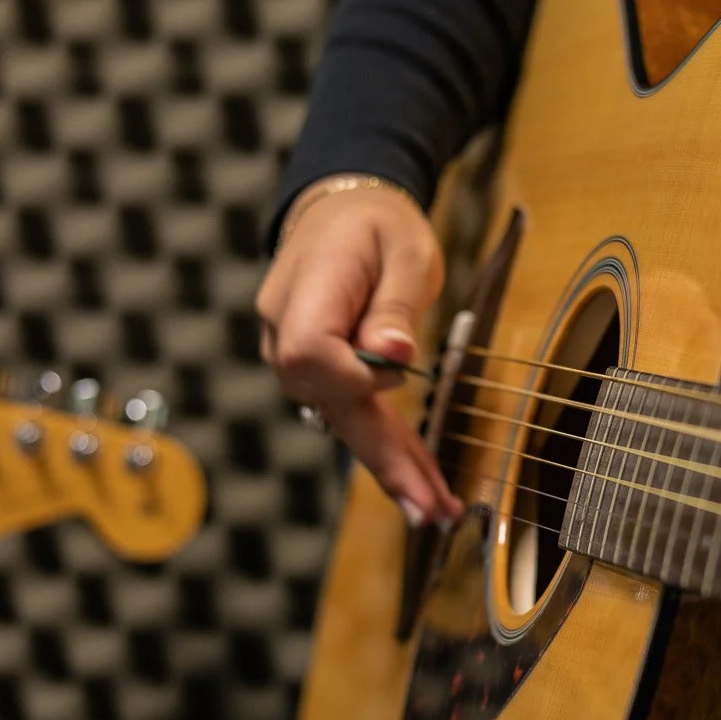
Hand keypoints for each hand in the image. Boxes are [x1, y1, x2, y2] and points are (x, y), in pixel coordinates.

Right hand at [256, 180, 463, 526]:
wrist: (341, 210)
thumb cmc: (378, 226)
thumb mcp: (404, 251)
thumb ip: (395, 305)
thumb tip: (394, 356)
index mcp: (304, 293)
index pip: (311, 352)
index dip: (356, 374)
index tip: (400, 370)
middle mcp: (284, 333)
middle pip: (329, 404)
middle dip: (383, 459)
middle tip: (429, 509)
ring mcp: (293, 358)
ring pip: (343, 420)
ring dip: (390, 464)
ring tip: (435, 508)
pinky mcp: (315, 374)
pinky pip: (350, 414)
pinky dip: (384, 447)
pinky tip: (416, 483)